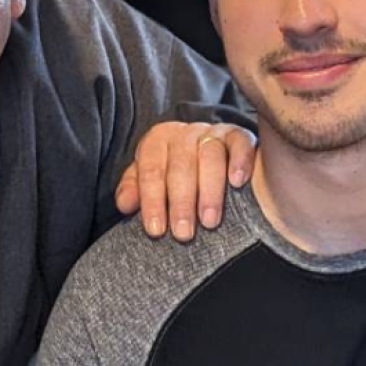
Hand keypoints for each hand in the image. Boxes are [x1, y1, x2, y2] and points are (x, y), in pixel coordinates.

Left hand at [117, 122, 256, 240]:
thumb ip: (135, 191)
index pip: (151, 170)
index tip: (156, 230)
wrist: (216, 158)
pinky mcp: (240, 135)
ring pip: (210, 155)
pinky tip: (237, 183)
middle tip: (183, 233)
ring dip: (209, 191)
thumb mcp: (152, 182)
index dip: (152, 201)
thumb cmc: (175, 177)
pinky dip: (240, 161)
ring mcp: (214, 132)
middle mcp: (185, 133)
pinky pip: (241, 143)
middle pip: (181, 165)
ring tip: (209, 221)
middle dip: (181, 202)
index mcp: (158, 140)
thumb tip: (125, 204)